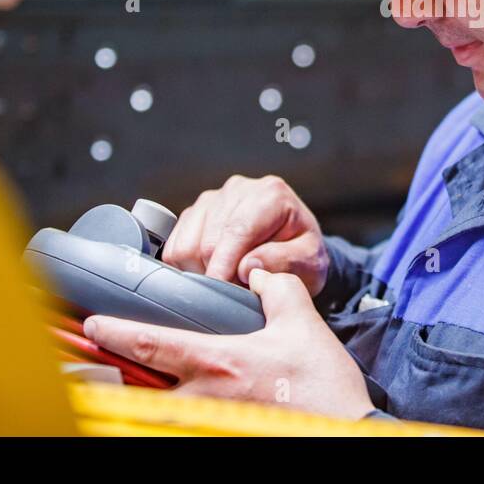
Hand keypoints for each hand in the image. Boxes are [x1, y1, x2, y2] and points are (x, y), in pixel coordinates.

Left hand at [83, 268, 374, 419]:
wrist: (344, 427)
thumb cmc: (323, 382)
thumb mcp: (302, 322)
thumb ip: (277, 287)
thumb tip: (258, 270)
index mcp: (217, 360)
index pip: (151, 344)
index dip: (116, 333)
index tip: (92, 324)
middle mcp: (203, 394)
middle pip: (139, 387)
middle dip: (113, 375)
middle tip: (90, 364)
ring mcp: (210, 419)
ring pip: (154, 410)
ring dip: (137, 396)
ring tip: (120, 385)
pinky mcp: (220, 433)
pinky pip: (180, 424)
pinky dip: (165, 415)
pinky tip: (163, 406)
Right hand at [163, 175, 328, 294]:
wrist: (296, 246)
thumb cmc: (304, 254)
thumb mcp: (310, 263)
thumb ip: (284, 262)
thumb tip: (247, 267)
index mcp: (270, 194)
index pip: (236, 231)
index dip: (224, 267)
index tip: (221, 292)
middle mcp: (238, 189)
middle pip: (207, 241)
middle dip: (217, 275)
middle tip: (236, 293)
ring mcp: (213, 199)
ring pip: (185, 246)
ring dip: (200, 272)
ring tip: (227, 281)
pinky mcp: (195, 213)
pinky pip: (173, 247)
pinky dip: (187, 268)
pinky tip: (212, 272)